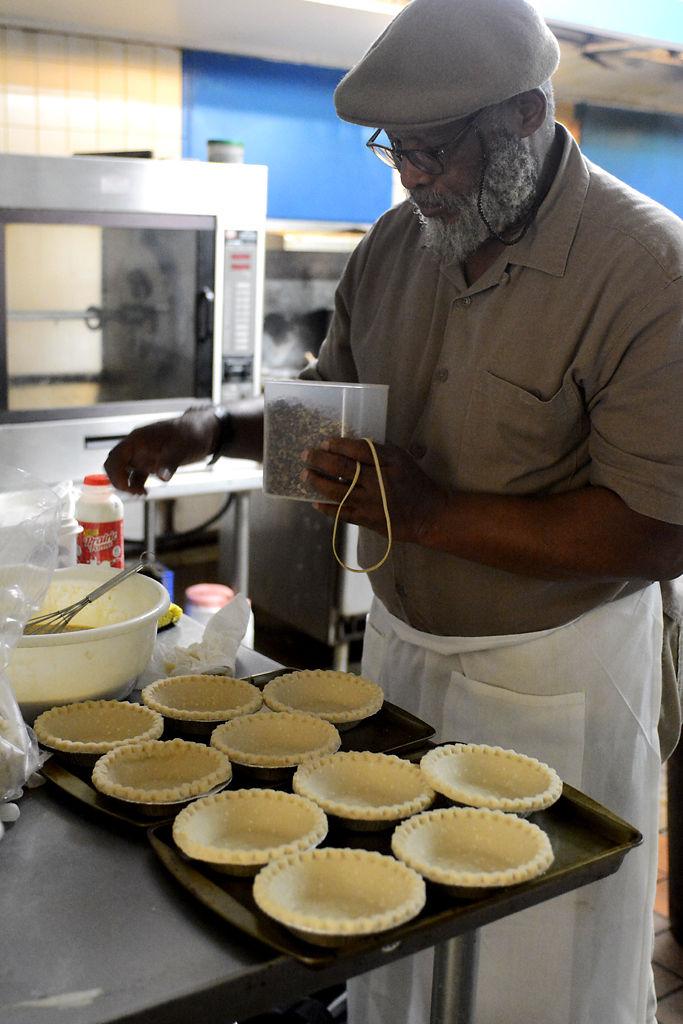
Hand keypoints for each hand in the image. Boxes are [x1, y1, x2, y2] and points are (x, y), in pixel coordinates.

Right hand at [104, 407, 219, 493]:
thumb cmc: (192, 433)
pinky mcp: (152, 462)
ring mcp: (144, 455)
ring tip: (141, 493)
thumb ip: (170, 462)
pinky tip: (145, 492)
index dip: (115, 472)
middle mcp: (137, 447)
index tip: (126, 486)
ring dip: (128, 484)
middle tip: (133, 492)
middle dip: (118, 480)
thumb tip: (162, 478)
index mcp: (139, 439)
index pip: (116, 456)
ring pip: (125, 471)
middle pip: (115, 464)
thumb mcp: (182, 447)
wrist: (205, 432)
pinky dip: (137, 484)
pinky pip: (137, 475)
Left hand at [301, 438, 447, 542]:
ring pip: (338, 491)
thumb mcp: (403, 460)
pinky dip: (327, 508)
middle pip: (344, 468)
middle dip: (321, 460)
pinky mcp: (367, 520)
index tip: (325, 442)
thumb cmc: (415, 483)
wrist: (428, 515)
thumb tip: (351, 446)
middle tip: (306, 455)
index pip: (359, 450)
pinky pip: (342, 513)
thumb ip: (380, 452)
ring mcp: (371, 503)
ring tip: (306, 475)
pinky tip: (315, 502)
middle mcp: (378, 483)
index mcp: (389, 464)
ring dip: (318, 482)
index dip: (340, 445)